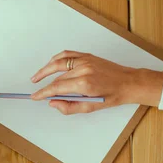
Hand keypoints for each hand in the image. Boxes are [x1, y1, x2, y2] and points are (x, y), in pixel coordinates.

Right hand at [30, 50, 162, 114]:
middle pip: (57, 77)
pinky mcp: (87, 56)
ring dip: (46, 69)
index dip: (43, 93)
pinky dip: (56, 59)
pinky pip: (67, 55)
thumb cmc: (112, 96)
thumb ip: (69, 107)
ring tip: (37, 77)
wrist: (128, 82)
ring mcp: (85, 60)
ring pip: (59, 63)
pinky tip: (50, 64)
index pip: (57, 88)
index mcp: (84, 83)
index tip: (35, 97)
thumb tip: (53, 103)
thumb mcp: (90, 107)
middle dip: (45, 85)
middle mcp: (83, 69)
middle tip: (36, 91)